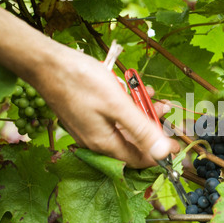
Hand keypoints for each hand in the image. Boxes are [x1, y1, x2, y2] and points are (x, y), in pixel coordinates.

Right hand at [34, 48, 179, 168]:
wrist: (46, 63)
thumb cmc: (81, 81)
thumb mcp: (118, 105)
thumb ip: (141, 130)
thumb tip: (163, 153)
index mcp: (105, 143)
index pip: (139, 159)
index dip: (160, 153)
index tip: (177, 143)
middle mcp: (97, 141)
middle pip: (133, 143)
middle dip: (153, 128)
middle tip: (165, 110)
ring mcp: (91, 129)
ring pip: (125, 128)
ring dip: (142, 114)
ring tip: (153, 97)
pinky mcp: (88, 116)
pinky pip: (114, 118)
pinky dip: (127, 108)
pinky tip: (134, 91)